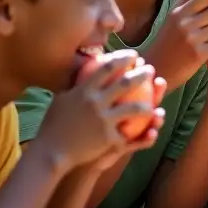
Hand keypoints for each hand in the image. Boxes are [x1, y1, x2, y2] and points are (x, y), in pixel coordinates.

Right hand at [38, 52, 164, 168]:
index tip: (133, 55)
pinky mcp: (108, 139)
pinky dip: (144, 134)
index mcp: (83, 91)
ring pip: (134, 109)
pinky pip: (130, 136)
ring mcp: (103, 121)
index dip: (122, 59)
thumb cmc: (53, 125)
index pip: (106, 68)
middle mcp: (95, 103)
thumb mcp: (61, 99)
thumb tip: (83, 67)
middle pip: (125, 84)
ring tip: (156, 102)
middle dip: (141, 74)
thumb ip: (74, 84)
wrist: (51, 152)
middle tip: (150, 69)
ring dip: (149, 104)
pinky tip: (153, 131)